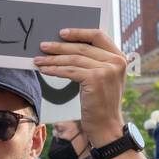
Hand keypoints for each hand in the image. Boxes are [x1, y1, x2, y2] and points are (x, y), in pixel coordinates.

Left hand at [34, 28, 126, 145]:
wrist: (106, 126)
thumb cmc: (101, 103)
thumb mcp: (104, 78)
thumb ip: (95, 61)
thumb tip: (68, 48)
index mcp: (119, 57)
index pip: (98, 35)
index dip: (79, 32)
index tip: (62, 33)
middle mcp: (116, 61)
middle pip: (82, 47)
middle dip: (59, 46)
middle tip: (43, 46)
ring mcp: (106, 69)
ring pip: (74, 59)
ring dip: (53, 59)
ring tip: (39, 60)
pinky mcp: (95, 79)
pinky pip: (70, 71)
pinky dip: (55, 70)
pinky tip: (45, 70)